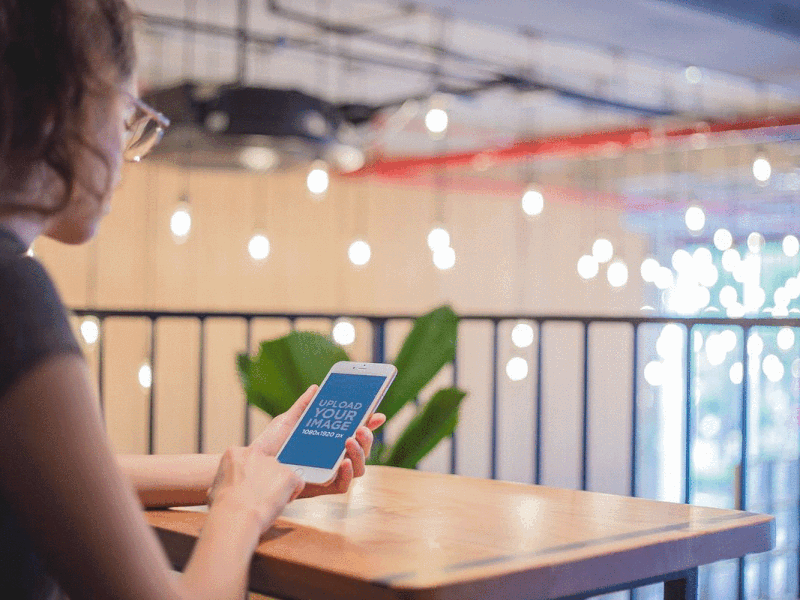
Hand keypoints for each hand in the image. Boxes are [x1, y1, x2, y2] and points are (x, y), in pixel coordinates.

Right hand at [207, 446, 303, 534]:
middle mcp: (256, 453)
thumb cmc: (223, 507)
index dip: (250, 475)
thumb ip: (227, 481)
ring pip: (280, 475)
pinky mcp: (289, 475)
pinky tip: (282, 503)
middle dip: (265, 480)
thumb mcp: (215, 487)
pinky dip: (292, 493)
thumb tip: (228, 487)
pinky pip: (297, 484)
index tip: (250, 486)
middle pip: (266, 465)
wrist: (235, 515)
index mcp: (235, 453)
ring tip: (267, 504)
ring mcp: (274, 463)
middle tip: (259, 497)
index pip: (248, 459)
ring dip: (277, 487)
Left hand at [251, 385, 385, 497]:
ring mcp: (330, 473)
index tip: (377, 414)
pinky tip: (344, 462)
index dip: (369, 424)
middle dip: (367, 437)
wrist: (253, 465)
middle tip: (360, 427)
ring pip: (359, 467)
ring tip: (350, 440)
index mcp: (330, 440)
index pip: (356, 432)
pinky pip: (344, 485)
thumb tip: (316, 388)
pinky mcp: (323, 488)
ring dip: (360, 453)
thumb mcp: (288, 420)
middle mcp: (334, 457)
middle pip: (362, 450)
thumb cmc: (270, 445)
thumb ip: (304, 405)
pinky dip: (348, 474)